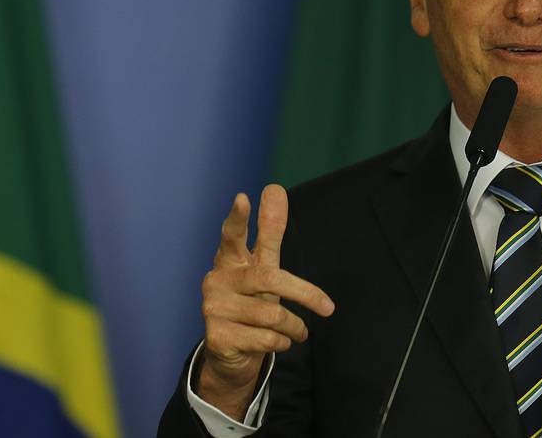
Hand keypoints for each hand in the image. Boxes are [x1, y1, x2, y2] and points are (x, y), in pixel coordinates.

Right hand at [196, 184, 335, 419]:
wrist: (232, 354)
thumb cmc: (252, 301)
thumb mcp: (265, 266)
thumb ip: (270, 231)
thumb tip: (275, 188)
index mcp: (228, 260)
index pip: (232, 235)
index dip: (238, 218)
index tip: (243, 197)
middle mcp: (216, 280)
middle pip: (269, 278)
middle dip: (304, 294)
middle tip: (329, 308)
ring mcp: (212, 309)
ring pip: (272, 315)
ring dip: (294, 327)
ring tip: (298, 332)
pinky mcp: (217, 338)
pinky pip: (266, 338)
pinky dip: (281, 343)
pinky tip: (277, 342)